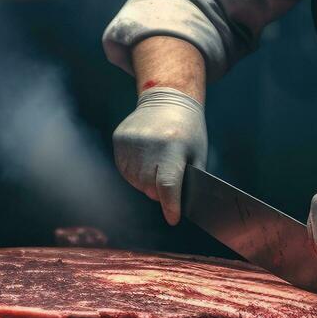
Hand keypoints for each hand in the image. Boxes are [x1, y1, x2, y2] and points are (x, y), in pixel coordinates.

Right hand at [113, 87, 206, 225]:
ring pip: (135, 181)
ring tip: (157, 165)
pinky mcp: (119, 139)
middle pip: (149, 187)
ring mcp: (130, 141)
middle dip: (159, 191)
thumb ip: (187, 180)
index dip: (170, 205)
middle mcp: (149, 144)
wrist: (167, 98)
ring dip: (146, 182)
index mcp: (172, 146)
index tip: (173, 219)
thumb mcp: (197, 153)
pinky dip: (135, 172)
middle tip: (167, 178)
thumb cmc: (189, 131)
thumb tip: (174, 207)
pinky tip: (145, 159)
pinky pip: (125, 170)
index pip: (168, 184)